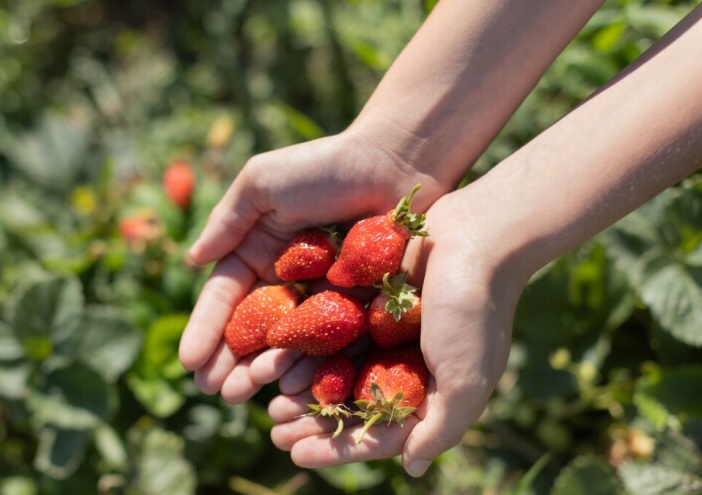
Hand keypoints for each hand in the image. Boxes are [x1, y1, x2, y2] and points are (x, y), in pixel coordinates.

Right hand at [178, 127, 452, 402]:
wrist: (394, 162)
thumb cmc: (324, 165)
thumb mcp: (262, 183)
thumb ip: (227, 221)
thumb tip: (192, 259)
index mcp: (257, 253)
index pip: (225, 299)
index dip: (206, 329)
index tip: (189, 360)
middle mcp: (286, 282)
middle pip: (252, 330)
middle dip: (229, 361)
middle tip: (213, 389)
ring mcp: (321, 299)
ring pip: (287, 345)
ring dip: (263, 370)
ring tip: (244, 393)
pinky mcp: (357, 308)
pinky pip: (330, 343)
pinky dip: (310, 366)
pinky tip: (292, 386)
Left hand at [266, 191, 529, 476]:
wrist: (475, 234)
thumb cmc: (475, 311)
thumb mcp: (466, 380)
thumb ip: (440, 427)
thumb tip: (412, 467)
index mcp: (428, 391)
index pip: (376, 432)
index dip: (336, 447)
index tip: (296, 454)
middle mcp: (403, 365)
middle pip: (350, 404)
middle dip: (312, 421)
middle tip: (274, 432)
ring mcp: (384, 333)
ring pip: (335, 368)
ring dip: (303, 387)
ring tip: (270, 401)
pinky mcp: (367, 301)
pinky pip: (330, 329)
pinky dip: (306, 346)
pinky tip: (277, 358)